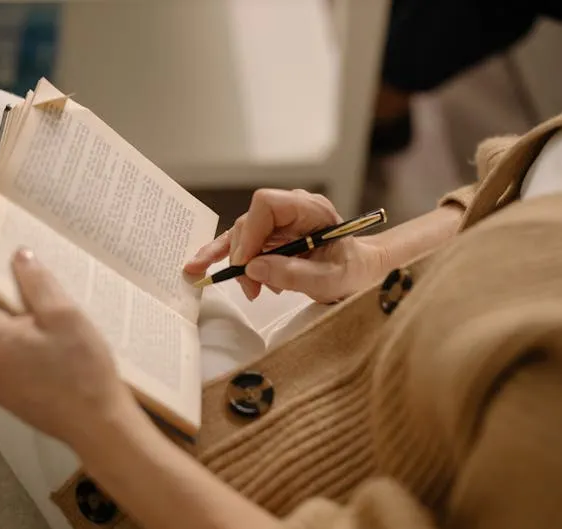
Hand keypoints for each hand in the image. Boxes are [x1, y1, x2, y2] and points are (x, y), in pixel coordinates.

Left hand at [0, 242, 141, 446]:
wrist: (98, 426)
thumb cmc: (84, 371)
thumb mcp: (64, 316)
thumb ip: (36, 282)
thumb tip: (17, 257)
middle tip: (20, 266)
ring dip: (9, 316)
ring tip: (35, 300)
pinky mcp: (0, 394)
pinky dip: (13, 338)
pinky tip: (38, 333)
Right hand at [184, 188, 390, 302]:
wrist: (361, 274)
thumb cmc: (352, 272)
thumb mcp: (329, 279)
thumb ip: (293, 274)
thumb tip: (254, 268)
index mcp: (311, 209)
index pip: (267, 205)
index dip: (250, 232)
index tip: (246, 263)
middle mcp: (292, 209)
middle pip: (250, 221)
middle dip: (243, 255)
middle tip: (250, 287)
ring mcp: (279, 222)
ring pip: (242, 234)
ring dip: (237, 262)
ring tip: (246, 289)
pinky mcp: (270, 236)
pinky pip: (241, 242)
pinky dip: (224, 256)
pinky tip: (201, 265)